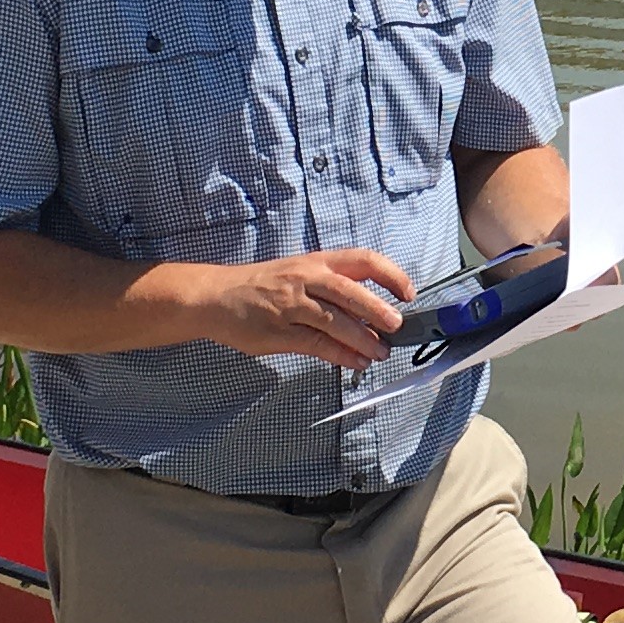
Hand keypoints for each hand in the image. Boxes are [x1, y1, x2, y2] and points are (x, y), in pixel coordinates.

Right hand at [191, 248, 415, 367]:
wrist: (214, 296)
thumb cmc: (261, 285)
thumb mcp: (298, 274)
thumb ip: (332, 290)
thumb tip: (370, 314)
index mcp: (315, 262)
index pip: (362, 260)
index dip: (390, 274)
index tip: (408, 292)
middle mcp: (305, 278)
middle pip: (350, 291)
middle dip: (378, 310)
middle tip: (397, 326)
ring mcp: (290, 305)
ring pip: (335, 321)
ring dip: (363, 339)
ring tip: (380, 353)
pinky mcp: (278, 332)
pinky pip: (316, 344)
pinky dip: (340, 355)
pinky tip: (356, 363)